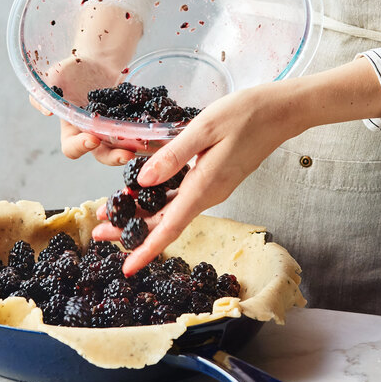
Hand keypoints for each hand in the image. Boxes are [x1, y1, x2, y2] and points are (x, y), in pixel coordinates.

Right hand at [28, 3, 142, 165]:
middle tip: (127, 154)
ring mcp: (114, 135)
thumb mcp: (55, 76)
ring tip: (148, 147)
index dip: (81, 147)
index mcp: (72, 131)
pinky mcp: (132, 127)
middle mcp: (94, 138)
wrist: (97, 62)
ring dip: (136, 151)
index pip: (72, 149)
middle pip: (103, 156)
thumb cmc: (72, 70)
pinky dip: (152, 137)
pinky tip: (163, 134)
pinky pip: (142, 136)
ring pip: (125, 150)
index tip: (92, 138)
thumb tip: (48, 113)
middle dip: (115, 158)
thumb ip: (44, 92)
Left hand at [92, 58, 380, 274]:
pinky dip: (159, 198)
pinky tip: (141, 192)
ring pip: (171, 210)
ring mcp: (212, 188)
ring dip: (141, 214)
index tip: (127, 269)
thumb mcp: (204, 129)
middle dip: (132, 230)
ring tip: (111, 212)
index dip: (147, 250)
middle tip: (99, 230)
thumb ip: (173, 156)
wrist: (280, 112)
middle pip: (165, 222)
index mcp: (204, 187)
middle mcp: (207, 194)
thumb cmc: (245, 115)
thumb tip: (142, 182)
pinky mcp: (214, 179)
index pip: (170, 228)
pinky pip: (181, 196)